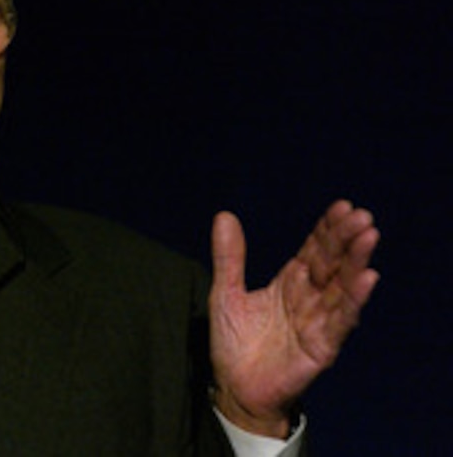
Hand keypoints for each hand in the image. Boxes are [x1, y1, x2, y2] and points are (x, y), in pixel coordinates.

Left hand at [209, 200, 379, 436]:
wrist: (234, 388)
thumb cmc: (234, 342)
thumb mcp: (226, 293)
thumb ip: (229, 258)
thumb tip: (224, 215)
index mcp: (291, 282)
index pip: (315, 250)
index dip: (328, 229)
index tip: (342, 206)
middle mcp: (310, 298)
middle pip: (333, 263)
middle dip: (346, 240)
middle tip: (361, 216)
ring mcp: (318, 321)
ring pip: (342, 287)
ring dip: (356, 262)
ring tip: (368, 237)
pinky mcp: (321, 347)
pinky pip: (340, 321)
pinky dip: (354, 300)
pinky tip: (366, 278)